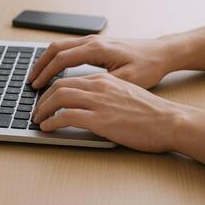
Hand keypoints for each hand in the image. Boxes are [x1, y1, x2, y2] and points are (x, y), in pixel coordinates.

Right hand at [28, 35, 177, 88]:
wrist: (162, 52)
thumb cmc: (148, 65)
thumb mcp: (127, 80)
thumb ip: (101, 85)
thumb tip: (79, 93)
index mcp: (96, 49)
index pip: (61, 59)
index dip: (46, 73)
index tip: (36, 86)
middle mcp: (92, 41)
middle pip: (55, 49)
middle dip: (40, 65)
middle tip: (30, 81)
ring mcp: (93, 41)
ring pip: (60, 46)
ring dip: (46, 60)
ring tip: (38, 76)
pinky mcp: (96, 45)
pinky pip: (69, 48)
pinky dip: (57, 58)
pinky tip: (55, 70)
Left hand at [32, 73, 183, 152]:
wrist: (169, 121)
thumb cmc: (151, 112)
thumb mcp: (125, 93)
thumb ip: (105, 94)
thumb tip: (88, 103)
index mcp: (104, 79)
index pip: (69, 77)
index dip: (51, 87)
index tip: (44, 97)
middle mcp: (98, 86)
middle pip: (59, 84)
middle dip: (42, 97)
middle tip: (35, 109)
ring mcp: (98, 101)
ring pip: (58, 97)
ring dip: (42, 108)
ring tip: (37, 119)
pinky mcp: (99, 119)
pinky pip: (66, 116)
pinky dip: (52, 121)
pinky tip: (47, 127)